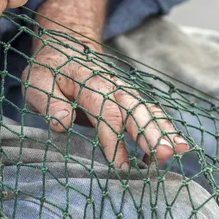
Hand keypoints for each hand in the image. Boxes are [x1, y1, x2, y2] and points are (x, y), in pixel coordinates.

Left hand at [22, 37, 189, 168]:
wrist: (66, 51)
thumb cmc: (50, 72)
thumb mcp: (37, 82)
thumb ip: (49, 102)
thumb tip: (62, 123)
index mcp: (91, 84)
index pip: (106, 114)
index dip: (114, 141)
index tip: (119, 167)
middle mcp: (115, 88)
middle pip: (137, 112)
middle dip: (152, 134)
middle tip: (165, 154)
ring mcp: (126, 94)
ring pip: (149, 112)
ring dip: (165, 131)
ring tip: (181, 150)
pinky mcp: (132, 101)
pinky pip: (152, 114)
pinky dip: (166, 129)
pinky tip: (176, 148)